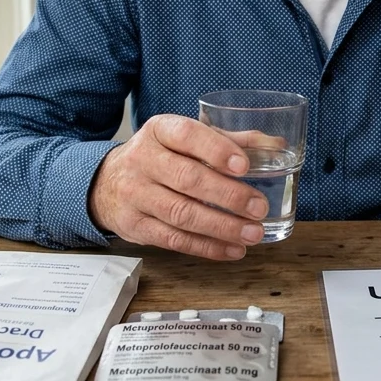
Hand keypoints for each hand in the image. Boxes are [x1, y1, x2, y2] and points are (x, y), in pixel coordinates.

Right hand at [88, 114, 269, 259]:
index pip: (187, 135)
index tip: (244, 166)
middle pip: (187, 179)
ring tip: (253, 233)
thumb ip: (228, 140)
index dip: (216, 150)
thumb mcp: (185, 139)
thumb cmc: (159, 157)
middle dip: (227, 195)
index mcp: (159, 130)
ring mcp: (136, 195)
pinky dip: (206, 247)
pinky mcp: (135, 226)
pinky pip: (174, 240)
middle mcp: (143, 160)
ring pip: (181, 214)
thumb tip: (274, 145)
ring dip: (221, 227)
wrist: (106, 184)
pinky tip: (232, 249)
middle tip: (258, 207)